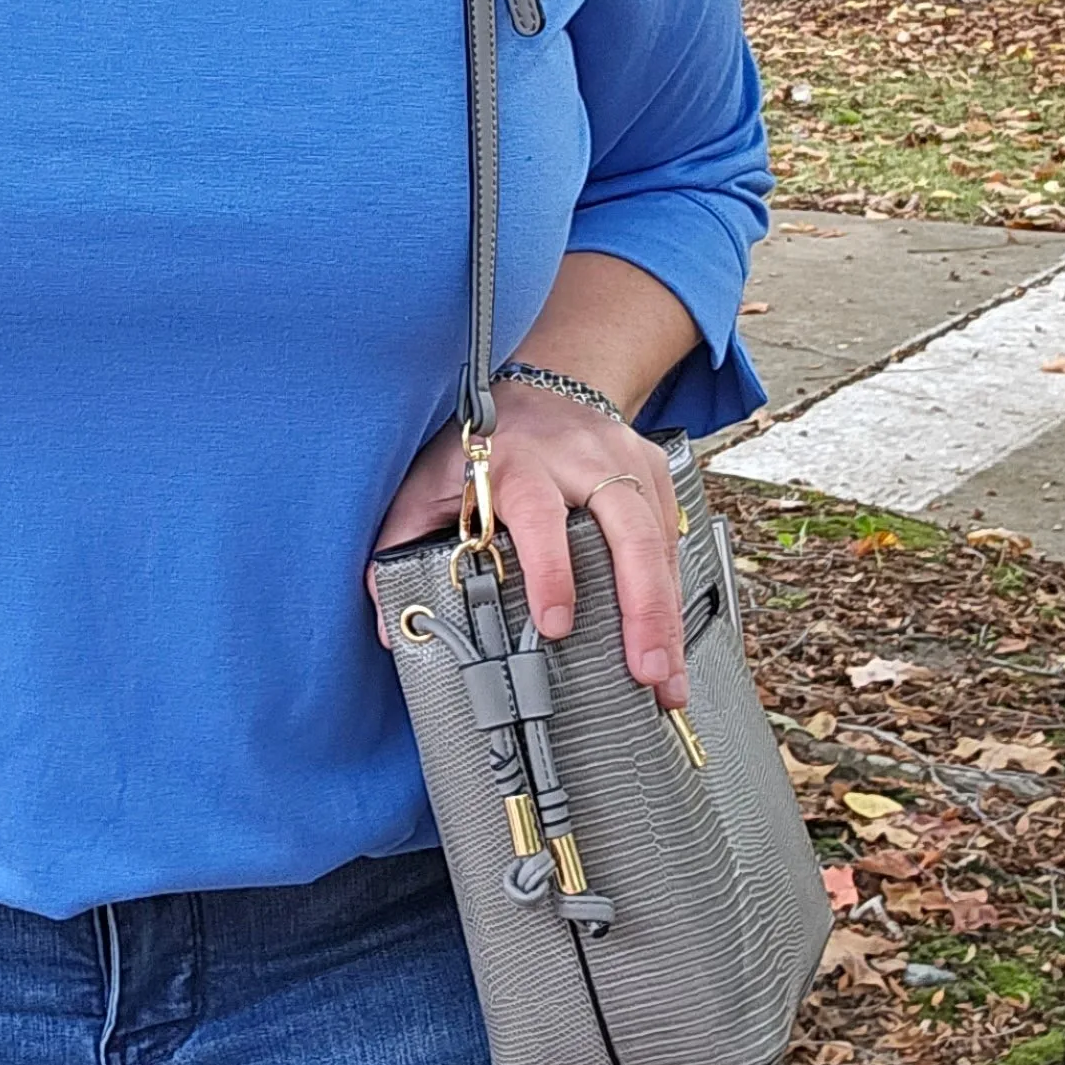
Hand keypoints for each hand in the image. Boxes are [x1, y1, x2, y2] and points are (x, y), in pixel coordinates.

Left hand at [372, 396, 686, 707]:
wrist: (549, 383)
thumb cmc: (487, 444)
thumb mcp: (432, 479)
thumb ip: (405, 542)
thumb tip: (389, 626)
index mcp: (519, 463)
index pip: (540, 518)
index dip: (550, 570)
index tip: (554, 625)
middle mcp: (581, 459)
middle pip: (625, 530)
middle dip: (641, 606)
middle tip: (645, 671)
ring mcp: (626, 462)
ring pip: (659, 542)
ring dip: (667, 616)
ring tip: (668, 681)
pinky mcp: (654, 473)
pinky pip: (671, 540)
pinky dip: (674, 595)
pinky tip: (672, 641)